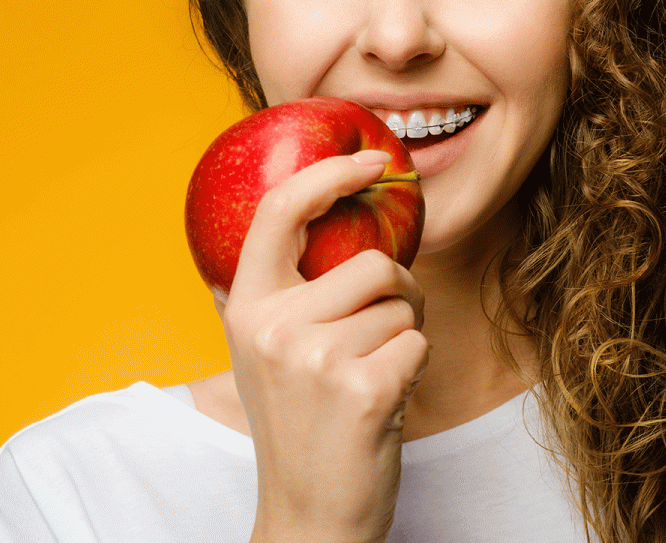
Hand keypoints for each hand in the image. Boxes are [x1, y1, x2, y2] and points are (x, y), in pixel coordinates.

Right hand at [220, 149, 428, 542]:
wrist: (308, 513)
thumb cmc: (300, 426)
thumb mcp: (266, 353)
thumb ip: (282, 293)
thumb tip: (313, 213)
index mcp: (247, 309)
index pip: (281, 211)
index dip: (329, 173)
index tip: (372, 159)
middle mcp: (273, 326)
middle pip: (373, 264)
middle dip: (398, 294)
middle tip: (381, 337)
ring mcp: (315, 358)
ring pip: (401, 305)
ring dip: (405, 336)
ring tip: (374, 376)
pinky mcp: (362, 388)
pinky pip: (418, 343)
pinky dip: (415, 368)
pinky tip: (384, 401)